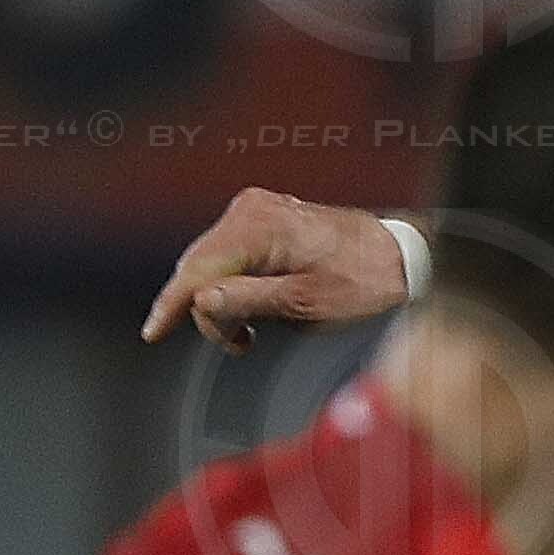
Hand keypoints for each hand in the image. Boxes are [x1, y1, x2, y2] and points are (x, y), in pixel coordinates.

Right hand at [141, 189, 409, 350]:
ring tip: (253, 332)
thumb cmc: (362, 281)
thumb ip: (249, 302)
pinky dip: (235, 285)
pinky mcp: (265, 217)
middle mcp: (250, 211)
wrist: (400, 255)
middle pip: (200, 267)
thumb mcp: (306, 304)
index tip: (153, 333)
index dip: (172, 305)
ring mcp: (257, 210)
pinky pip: (232, 255)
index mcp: (258, 229)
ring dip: (223, 301)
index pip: (197, 270)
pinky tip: (255, 308)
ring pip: (213, 263)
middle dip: (208, 311)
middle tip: (243, 344)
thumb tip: (201, 301)